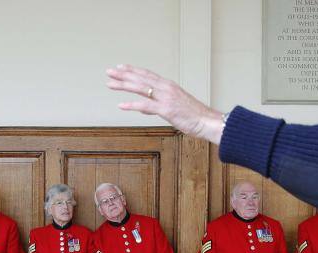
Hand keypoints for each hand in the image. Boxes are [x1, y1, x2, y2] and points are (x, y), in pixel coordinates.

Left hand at [106, 64, 224, 143]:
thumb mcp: (174, 107)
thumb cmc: (193, 115)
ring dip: (124, 85)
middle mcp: (166, 88)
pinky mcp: (166, 109)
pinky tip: (121, 105)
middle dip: (123, 74)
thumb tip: (145, 108)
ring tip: (110, 83)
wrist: (208, 121)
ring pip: (141, 88)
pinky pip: (146, 106)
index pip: (147, 74)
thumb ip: (158, 105)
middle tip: (109, 71)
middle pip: (141, 78)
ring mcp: (166, 98)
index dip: (133, 70)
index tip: (120, 67)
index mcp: (168, 85)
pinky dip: (132, 105)